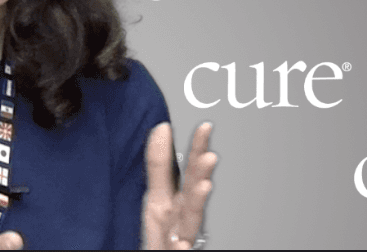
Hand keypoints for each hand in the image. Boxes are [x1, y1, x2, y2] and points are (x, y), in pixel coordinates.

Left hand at [142, 122, 216, 249]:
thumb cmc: (164, 230)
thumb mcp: (157, 195)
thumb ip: (159, 164)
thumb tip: (162, 128)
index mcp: (178, 199)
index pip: (190, 169)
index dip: (197, 148)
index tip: (205, 127)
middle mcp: (183, 216)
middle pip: (193, 190)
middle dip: (201, 173)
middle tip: (209, 155)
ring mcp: (181, 236)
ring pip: (191, 220)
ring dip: (197, 202)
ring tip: (205, 185)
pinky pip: (177, 251)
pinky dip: (181, 248)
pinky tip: (182, 244)